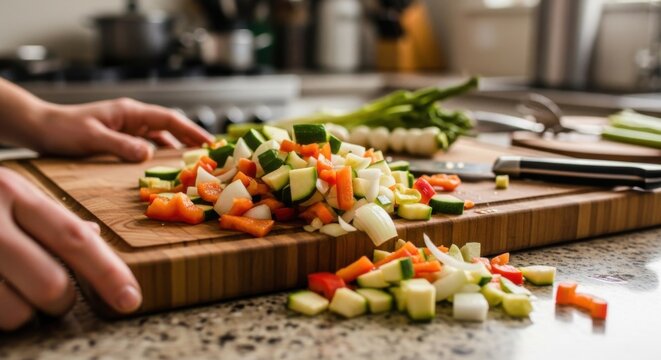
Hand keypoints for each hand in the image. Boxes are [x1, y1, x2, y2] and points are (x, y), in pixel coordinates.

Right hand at [0, 167, 141, 330]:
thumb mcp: (7, 191)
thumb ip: (47, 216)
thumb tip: (91, 235)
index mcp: (12, 193)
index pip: (73, 238)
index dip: (108, 273)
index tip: (131, 300)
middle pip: (51, 285)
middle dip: (61, 302)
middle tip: (54, 296)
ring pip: (15, 314)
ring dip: (22, 315)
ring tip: (8, 293)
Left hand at [32, 98, 213, 161]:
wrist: (41, 128)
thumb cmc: (64, 129)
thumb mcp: (93, 137)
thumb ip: (121, 145)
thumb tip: (149, 155)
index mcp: (130, 112)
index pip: (169, 118)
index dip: (191, 130)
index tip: (209, 142)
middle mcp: (132, 117)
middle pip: (169, 126)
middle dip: (191, 138)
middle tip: (210, 154)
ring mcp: (127, 127)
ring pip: (160, 136)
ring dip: (177, 147)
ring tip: (194, 162)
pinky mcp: (121, 137)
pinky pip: (148, 144)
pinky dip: (160, 153)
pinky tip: (166, 166)